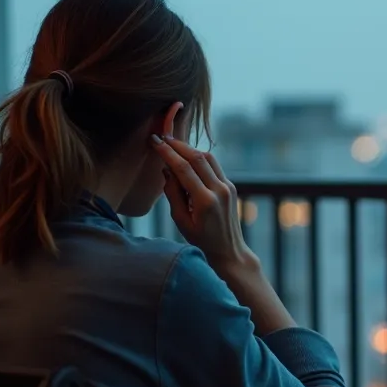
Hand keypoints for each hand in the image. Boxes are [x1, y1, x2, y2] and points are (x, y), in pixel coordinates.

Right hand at [153, 134, 256, 271]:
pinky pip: (214, 165)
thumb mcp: (180, 221)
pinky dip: (199, 158)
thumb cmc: (201, 239)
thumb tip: (167, 170)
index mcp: (205, 201)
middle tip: (162, 137)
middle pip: (197, 157)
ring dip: (190, 149)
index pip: (183, 169)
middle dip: (178, 145)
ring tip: (173, 145)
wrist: (229, 249)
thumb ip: (173, 194)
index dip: (168, 152)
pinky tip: (187, 158)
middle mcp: (219, 190)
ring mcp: (227, 186)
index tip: (155, 142)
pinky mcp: (230, 186)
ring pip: (208, 157)